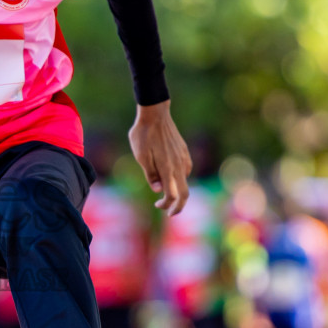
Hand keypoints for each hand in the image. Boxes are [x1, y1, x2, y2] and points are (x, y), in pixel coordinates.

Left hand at [128, 100, 191, 215]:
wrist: (155, 114)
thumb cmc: (143, 134)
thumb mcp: (141, 156)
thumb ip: (150, 174)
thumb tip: (158, 190)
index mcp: (167, 168)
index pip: (172, 196)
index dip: (166, 205)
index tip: (157, 206)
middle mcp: (178, 165)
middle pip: (185, 193)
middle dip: (179, 206)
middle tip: (170, 213)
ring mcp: (183, 157)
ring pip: (185, 180)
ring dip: (178, 190)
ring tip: (165, 191)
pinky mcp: (184, 151)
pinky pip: (186, 169)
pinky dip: (180, 178)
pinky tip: (171, 175)